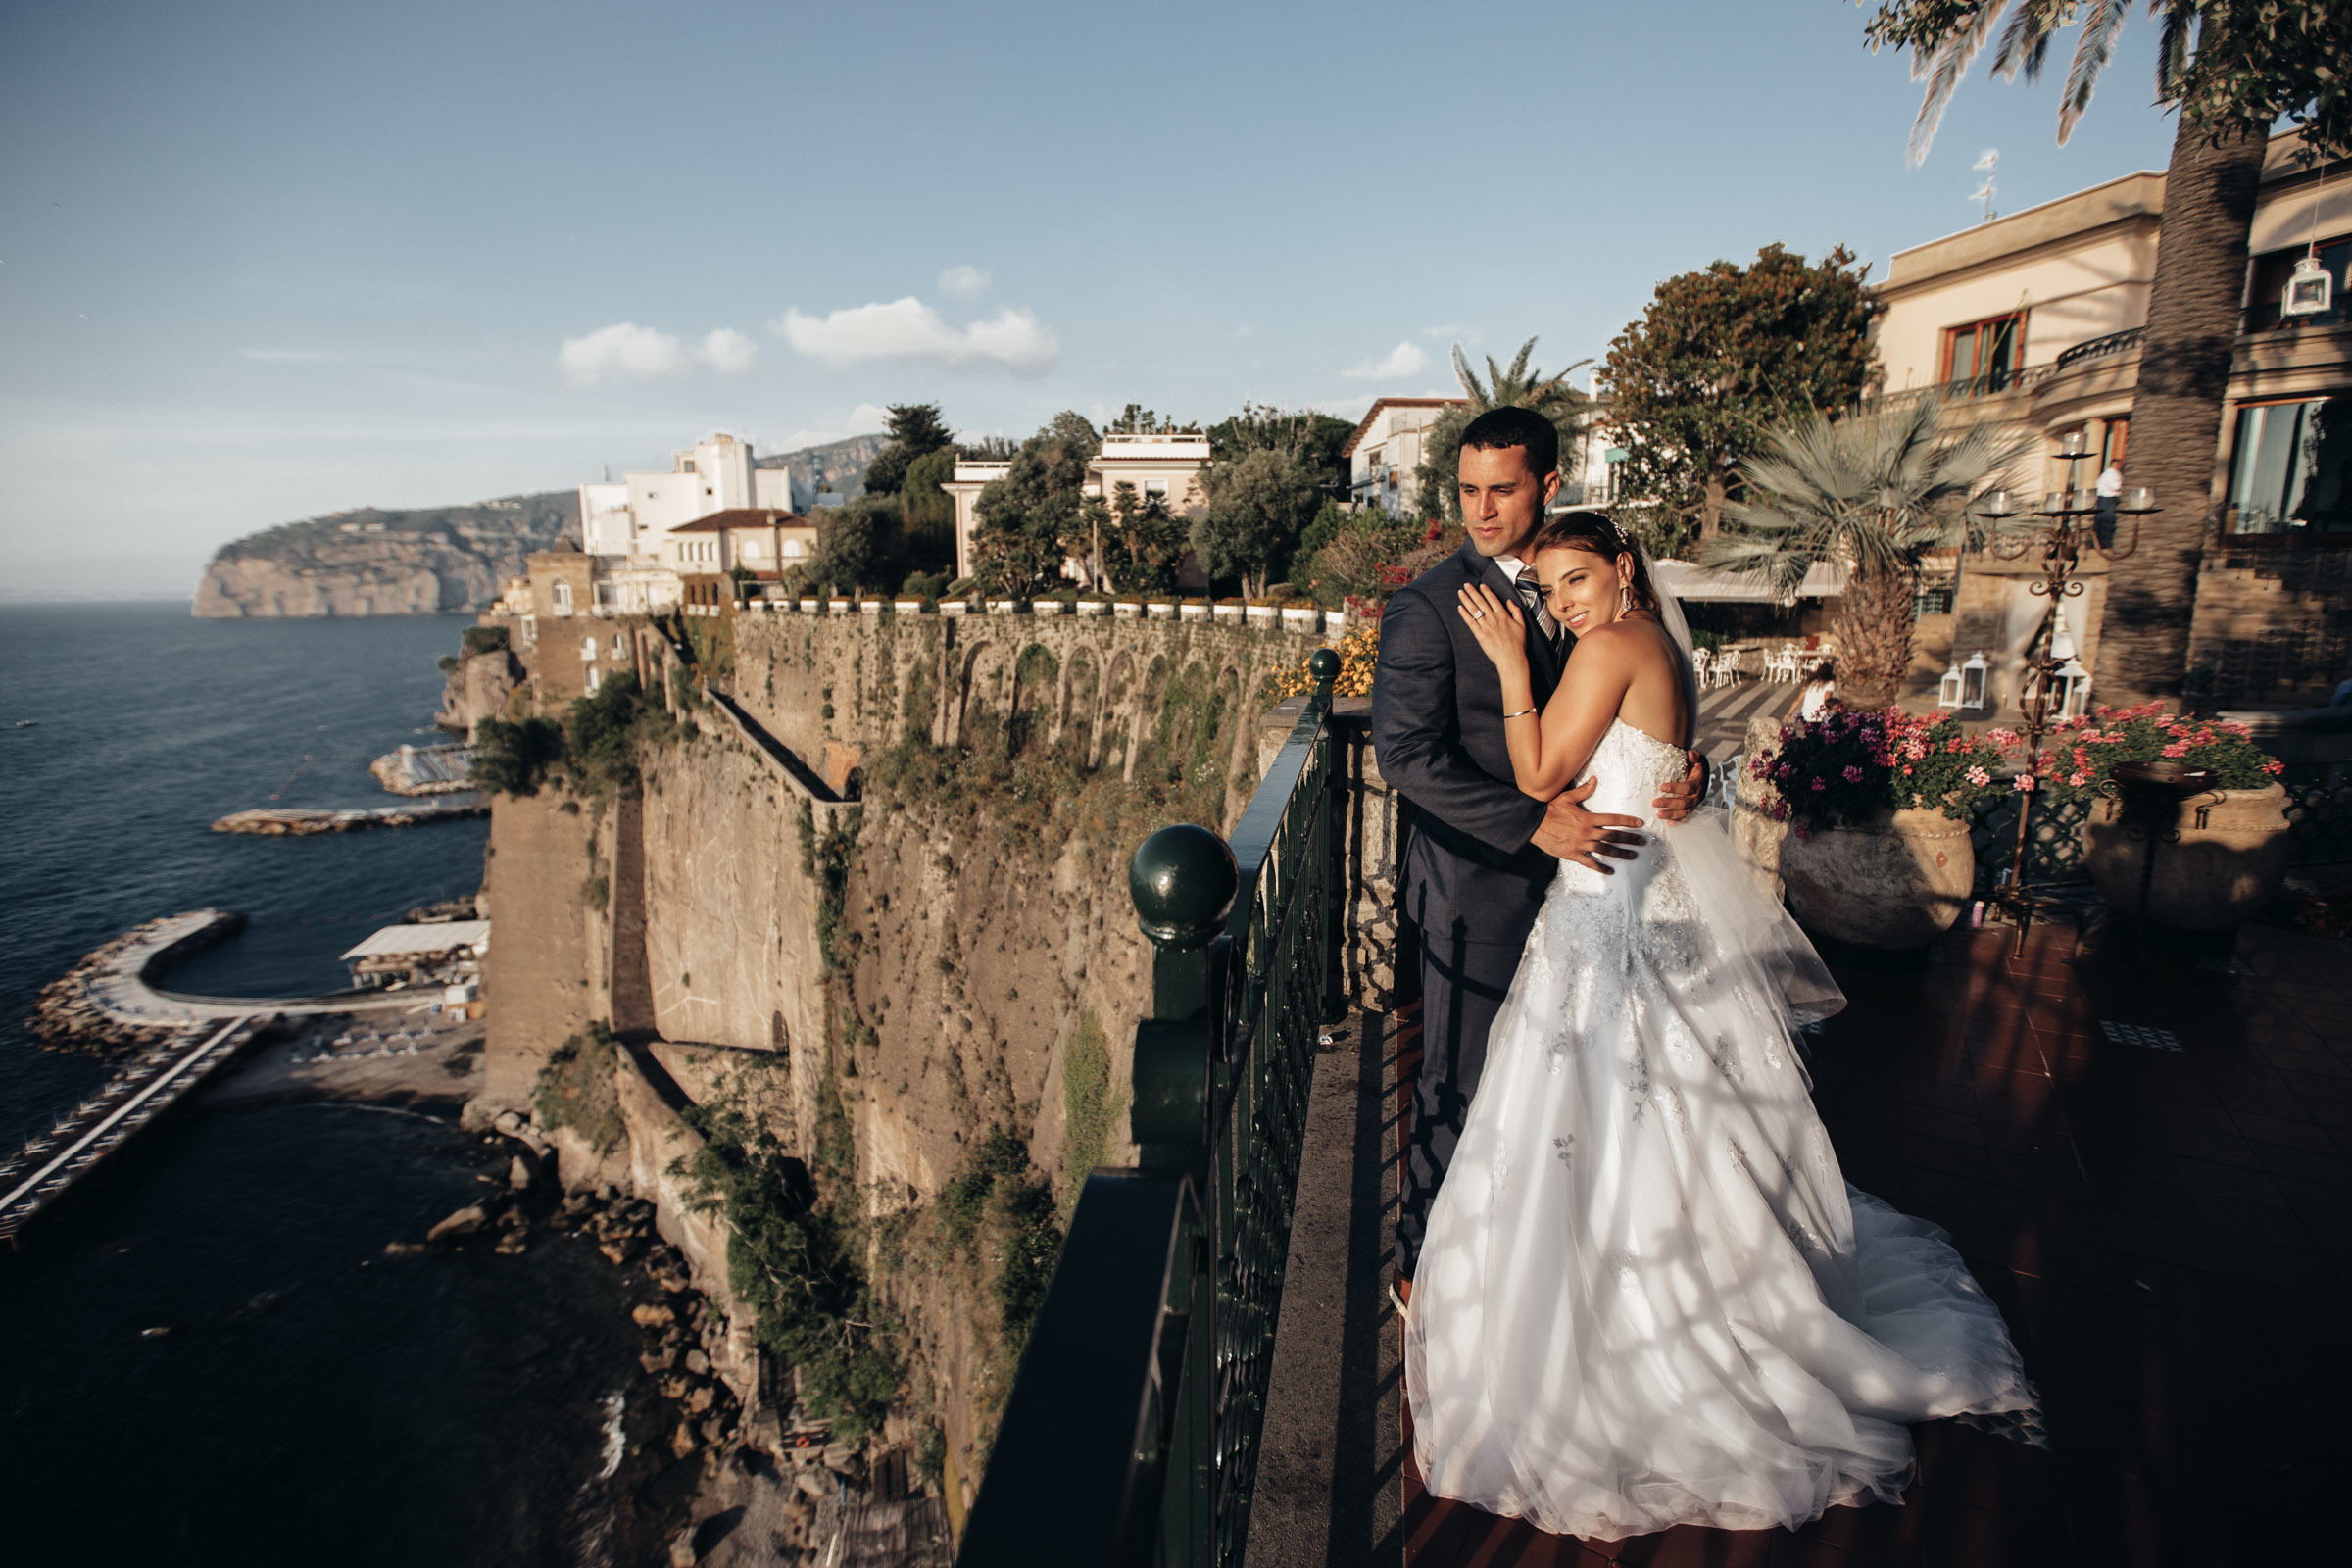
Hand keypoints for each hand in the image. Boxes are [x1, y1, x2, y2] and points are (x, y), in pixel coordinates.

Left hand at [1453, 583, 1527, 675]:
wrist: (1512, 658)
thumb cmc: (1518, 644)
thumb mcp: (1522, 625)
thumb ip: (1516, 611)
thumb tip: (1510, 601)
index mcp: (1503, 615)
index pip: (1493, 599)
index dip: (1486, 591)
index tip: (1481, 585)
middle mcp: (1493, 618)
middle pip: (1481, 602)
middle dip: (1472, 592)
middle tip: (1466, 585)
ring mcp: (1486, 626)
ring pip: (1474, 610)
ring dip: (1466, 600)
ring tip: (1460, 592)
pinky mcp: (1480, 635)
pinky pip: (1470, 622)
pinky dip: (1464, 614)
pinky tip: (1459, 607)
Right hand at [1530, 777, 1645, 874]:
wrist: (1534, 825)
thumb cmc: (1550, 811)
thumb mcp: (1567, 798)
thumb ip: (1583, 790)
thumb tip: (1595, 780)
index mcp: (1588, 818)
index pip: (1613, 820)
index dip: (1628, 821)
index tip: (1639, 824)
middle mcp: (1587, 832)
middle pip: (1613, 836)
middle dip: (1630, 839)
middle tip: (1642, 842)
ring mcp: (1581, 844)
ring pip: (1605, 850)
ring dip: (1621, 853)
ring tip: (1632, 855)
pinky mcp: (1573, 854)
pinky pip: (1590, 862)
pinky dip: (1601, 867)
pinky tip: (1610, 871)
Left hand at [1651, 750, 1705, 823]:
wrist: (1703, 776)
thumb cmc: (1696, 767)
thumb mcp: (1698, 760)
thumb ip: (1695, 756)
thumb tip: (1690, 754)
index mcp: (1697, 784)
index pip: (1687, 788)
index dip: (1675, 788)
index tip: (1662, 786)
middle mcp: (1696, 796)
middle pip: (1683, 803)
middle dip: (1669, 803)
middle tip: (1654, 802)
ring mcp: (1693, 805)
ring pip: (1683, 812)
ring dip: (1671, 815)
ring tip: (1658, 815)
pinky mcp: (1690, 809)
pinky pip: (1684, 818)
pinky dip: (1677, 821)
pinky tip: (1668, 824)